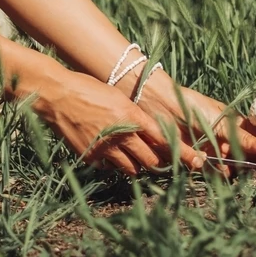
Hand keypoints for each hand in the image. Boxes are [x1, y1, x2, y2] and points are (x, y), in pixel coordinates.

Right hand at [37, 70, 204, 175]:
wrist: (56, 94)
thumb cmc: (88, 88)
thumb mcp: (118, 98)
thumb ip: (135, 117)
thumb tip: (150, 132)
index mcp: (132, 116)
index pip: (166, 140)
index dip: (184, 154)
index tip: (199, 162)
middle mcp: (122, 135)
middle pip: (151, 160)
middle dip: (159, 162)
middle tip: (163, 162)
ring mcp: (106, 148)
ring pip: (131, 168)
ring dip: (136, 164)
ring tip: (133, 156)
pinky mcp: (91, 157)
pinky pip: (109, 166)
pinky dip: (112, 162)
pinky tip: (106, 149)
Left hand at [134, 73, 255, 175]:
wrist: (157, 106)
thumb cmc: (191, 106)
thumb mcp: (220, 121)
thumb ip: (243, 137)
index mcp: (235, 125)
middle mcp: (227, 139)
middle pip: (250, 158)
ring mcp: (214, 151)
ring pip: (234, 168)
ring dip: (242, 174)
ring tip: (249, 176)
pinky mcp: (198, 161)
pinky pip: (214, 173)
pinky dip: (221, 176)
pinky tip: (225, 174)